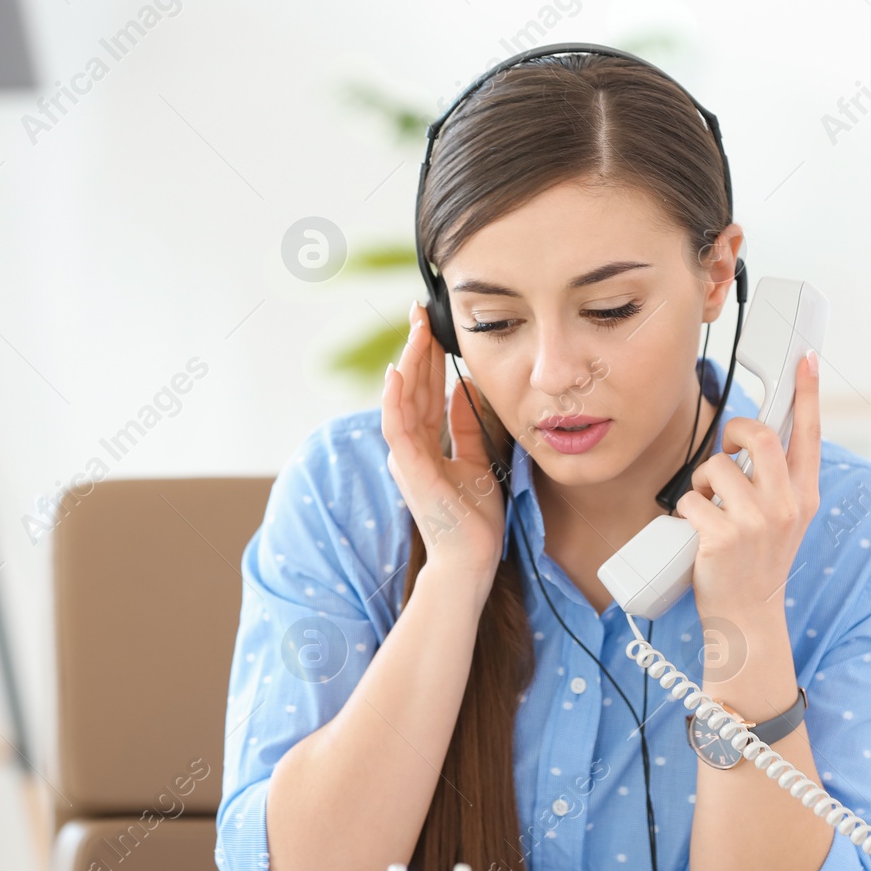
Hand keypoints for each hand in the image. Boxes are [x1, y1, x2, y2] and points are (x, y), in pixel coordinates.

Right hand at [380, 300, 505, 583]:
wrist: (471, 559)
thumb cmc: (473, 518)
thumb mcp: (475, 460)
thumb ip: (465, 427)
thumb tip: (464, 390)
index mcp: (425, 445)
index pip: (423, 390)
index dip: (426, 356)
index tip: (431, 324)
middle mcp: (411, 447)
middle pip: (411, 387)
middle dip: (416, 347)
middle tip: (419, 311)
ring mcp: (407, 458)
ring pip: (402, 400)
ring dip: (407, 363)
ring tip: (414, 330)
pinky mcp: (411, 470)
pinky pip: (398, 429)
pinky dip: (395, 401)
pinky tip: (396, 374)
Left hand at [677, 351, 821, 633]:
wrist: (747, 616)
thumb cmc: (756, 562)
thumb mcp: (783, 520)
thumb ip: (776, 481)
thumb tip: (748, 439)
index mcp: (804, 496)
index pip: (809, 435)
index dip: (807, 394)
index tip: (805, 360)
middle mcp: (786, 505)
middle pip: (757, 436)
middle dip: (732, 433)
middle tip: (726, 451)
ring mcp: (756, 522)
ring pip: (716, 466)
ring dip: (702, 481)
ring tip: (709, 505)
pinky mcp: (723, 537)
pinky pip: (690, 498)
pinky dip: (685, 511)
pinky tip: (697, 531)